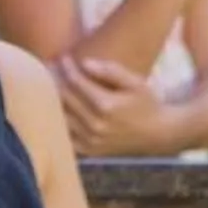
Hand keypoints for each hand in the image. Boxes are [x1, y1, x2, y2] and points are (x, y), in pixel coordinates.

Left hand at [58, 55, 173, 156]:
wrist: (158, 134)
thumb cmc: (147, 104)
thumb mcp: (136, 83)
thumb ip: (111, 71)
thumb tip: (85, 63)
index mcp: (106, 105)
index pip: (76, 82)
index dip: (67, 68)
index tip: (63, 57)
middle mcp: (95, 124)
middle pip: (64, 98)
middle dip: (56, 80)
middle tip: (49, 67)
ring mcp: (90, 139)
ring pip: (61, 115)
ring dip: (53, 99)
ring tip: (50, 85)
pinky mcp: (89, 150)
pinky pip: (65, 134)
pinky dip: (59, 120)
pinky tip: (60, 108)